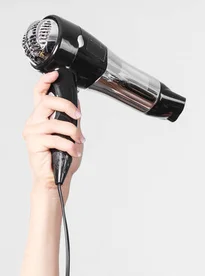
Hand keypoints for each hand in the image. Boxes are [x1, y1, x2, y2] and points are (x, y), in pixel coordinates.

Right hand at [22, 70, 84, 192]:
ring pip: (56, 123)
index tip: (55, 74)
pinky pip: (56, 138)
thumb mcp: (72, 135)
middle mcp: (34, 122)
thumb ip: (72, 119)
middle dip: (67, 106)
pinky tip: (73, 151)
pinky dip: (70, 146)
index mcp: (41, 117)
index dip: (45, 81)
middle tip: (78, 116)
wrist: (57, 178)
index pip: (39, 94)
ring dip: (73, 133)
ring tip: (78, 143)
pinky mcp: (34, 143)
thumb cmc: (61, 158)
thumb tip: (77, 102)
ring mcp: (32, 132)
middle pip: (48, 102)